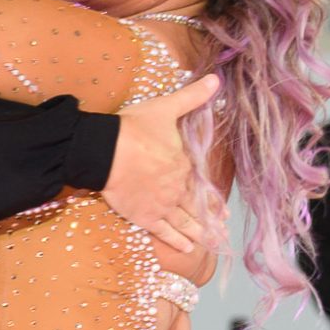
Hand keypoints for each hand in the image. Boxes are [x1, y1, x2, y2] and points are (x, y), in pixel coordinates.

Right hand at [103, 75, 222, 261]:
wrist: (106, 150)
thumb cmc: (135, 129)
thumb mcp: (166, 109)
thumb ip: (191, 98)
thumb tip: (215, 80)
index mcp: (183, 166)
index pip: (199, 184)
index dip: (212, 198)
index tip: (223, 210)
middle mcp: (177, 189)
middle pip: (196, 207)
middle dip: (211, 220)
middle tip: (222, 231)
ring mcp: (161, 205)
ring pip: (184, 222)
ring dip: (198, 233)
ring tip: (211, 242)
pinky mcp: (144, 216)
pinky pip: (164, 232)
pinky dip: (176, 241)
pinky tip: (187, 249)